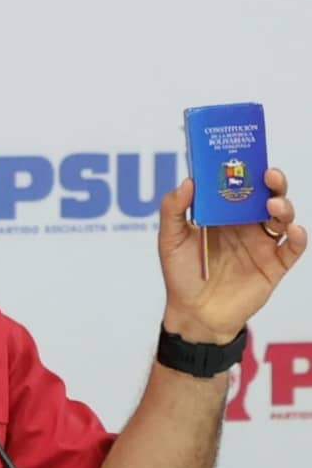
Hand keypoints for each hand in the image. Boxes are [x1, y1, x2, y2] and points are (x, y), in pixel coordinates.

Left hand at [159, 168, 306, 342]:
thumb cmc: (181, 275)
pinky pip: (293, 248)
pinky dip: (298, 237)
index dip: (245, 168)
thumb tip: (188, 181)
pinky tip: (293, 231)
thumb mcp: (170, 240)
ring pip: (282, 217)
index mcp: (223, 214)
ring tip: (272, 204)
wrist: (195, 313)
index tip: (245, 154)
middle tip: (268, 174)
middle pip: (266, 195)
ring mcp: (262, 244)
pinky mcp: (274, 266)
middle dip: (272, 181)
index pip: (239, 184)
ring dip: (283, 206)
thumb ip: (173, 210)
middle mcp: (246, 225)